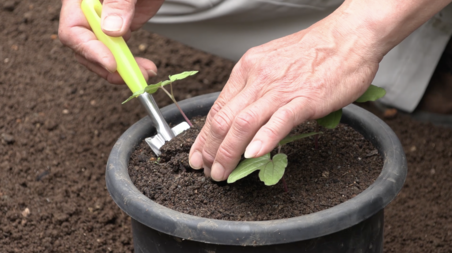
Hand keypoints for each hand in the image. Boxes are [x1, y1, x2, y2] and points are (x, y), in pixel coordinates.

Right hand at [58, 0, 163, 83]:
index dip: (90, 50)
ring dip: (122, 71)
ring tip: (144, 74)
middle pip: (85, 50)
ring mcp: (104, 24)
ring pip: (102, 57)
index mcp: (80, 0)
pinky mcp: (120, 30)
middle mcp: (89, 14)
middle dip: (107, 67)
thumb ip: (118, 2)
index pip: (73, 31)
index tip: (111, 63)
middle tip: (130, 76)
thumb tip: (111, 30)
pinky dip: (131, 65)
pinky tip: (145, 69)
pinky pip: (119, 54)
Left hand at [188, 10, 383, 180]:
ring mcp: (280, 89)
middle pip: (223, 119)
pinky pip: (280, 120)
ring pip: (243, 123)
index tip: (199, 154)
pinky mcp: (305, 98)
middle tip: (208, 170)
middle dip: (211, 150)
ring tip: (223, 173)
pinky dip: (264, 139)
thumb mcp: (271, 64)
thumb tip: (243, 116)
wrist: (347, 37)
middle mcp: (257, 78)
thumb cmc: (313, 52)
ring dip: (229, 152)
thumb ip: (255, 89)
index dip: (205, 136)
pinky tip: (253, 155)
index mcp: (248, 70)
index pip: (217, 108)